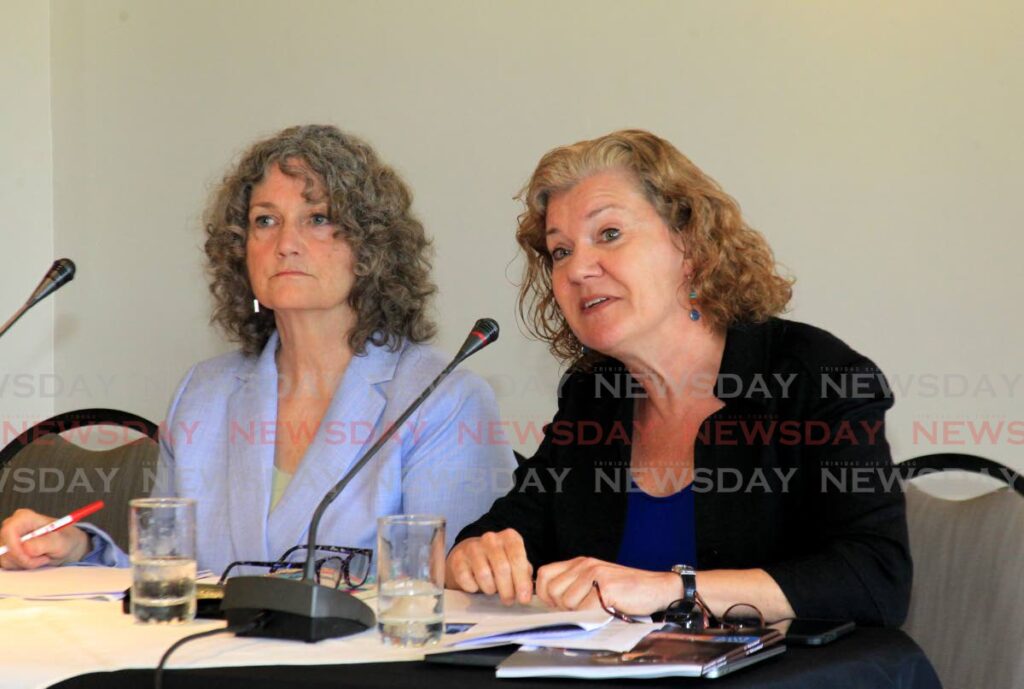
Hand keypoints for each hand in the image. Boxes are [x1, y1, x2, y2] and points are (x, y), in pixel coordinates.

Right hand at [0, 508, 89, 569]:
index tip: (28, 558)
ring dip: (25, 563)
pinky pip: (7, 564)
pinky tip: (35, 560)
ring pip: (5, 558)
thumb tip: (26, 548)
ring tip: (42, 557)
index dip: (14, 547)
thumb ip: (44, 544)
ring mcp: (8, 539)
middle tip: (43, 558)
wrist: (66, 546)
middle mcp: (12, 526)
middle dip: (23, 559)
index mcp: (25, 517)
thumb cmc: (65, 540)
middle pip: (5, 548)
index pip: (8, 531)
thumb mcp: (61, 542)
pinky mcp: (7, 551)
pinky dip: (22, 566)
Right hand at [445, 529, 533, 604]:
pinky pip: (467, 580)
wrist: (468, 556)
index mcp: (509, 537)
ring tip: (492, 590)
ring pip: (484, 575)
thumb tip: (528, 589)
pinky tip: (477, 585)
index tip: (524, 598)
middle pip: (502, 568)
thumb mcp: (514, 562)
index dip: (522, 581)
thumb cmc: (496, 562)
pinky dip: (474, 587)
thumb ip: (524, 572)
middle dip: (507, 590)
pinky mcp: (458, 559)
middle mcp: (491, 539)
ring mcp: (473, 547)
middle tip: (509, 600)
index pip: (517, 558)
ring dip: (490, 588)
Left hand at [535, 557, 680, 615]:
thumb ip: (574, 586)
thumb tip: (550, 604)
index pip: (544, 575)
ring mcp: (595, 575)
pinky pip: (585, 610)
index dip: (544, 594)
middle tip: (582, 610)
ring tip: (596, 609)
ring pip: (567, 602)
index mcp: (579, 563)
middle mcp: (585, 565)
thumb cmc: (626, 590)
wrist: (656, 588)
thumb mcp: (595, 581)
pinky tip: (605, 611)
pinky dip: (593, 617)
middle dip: (562, 607)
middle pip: (552, 591)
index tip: (556, 606)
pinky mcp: (606, 588)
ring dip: (579, 612)